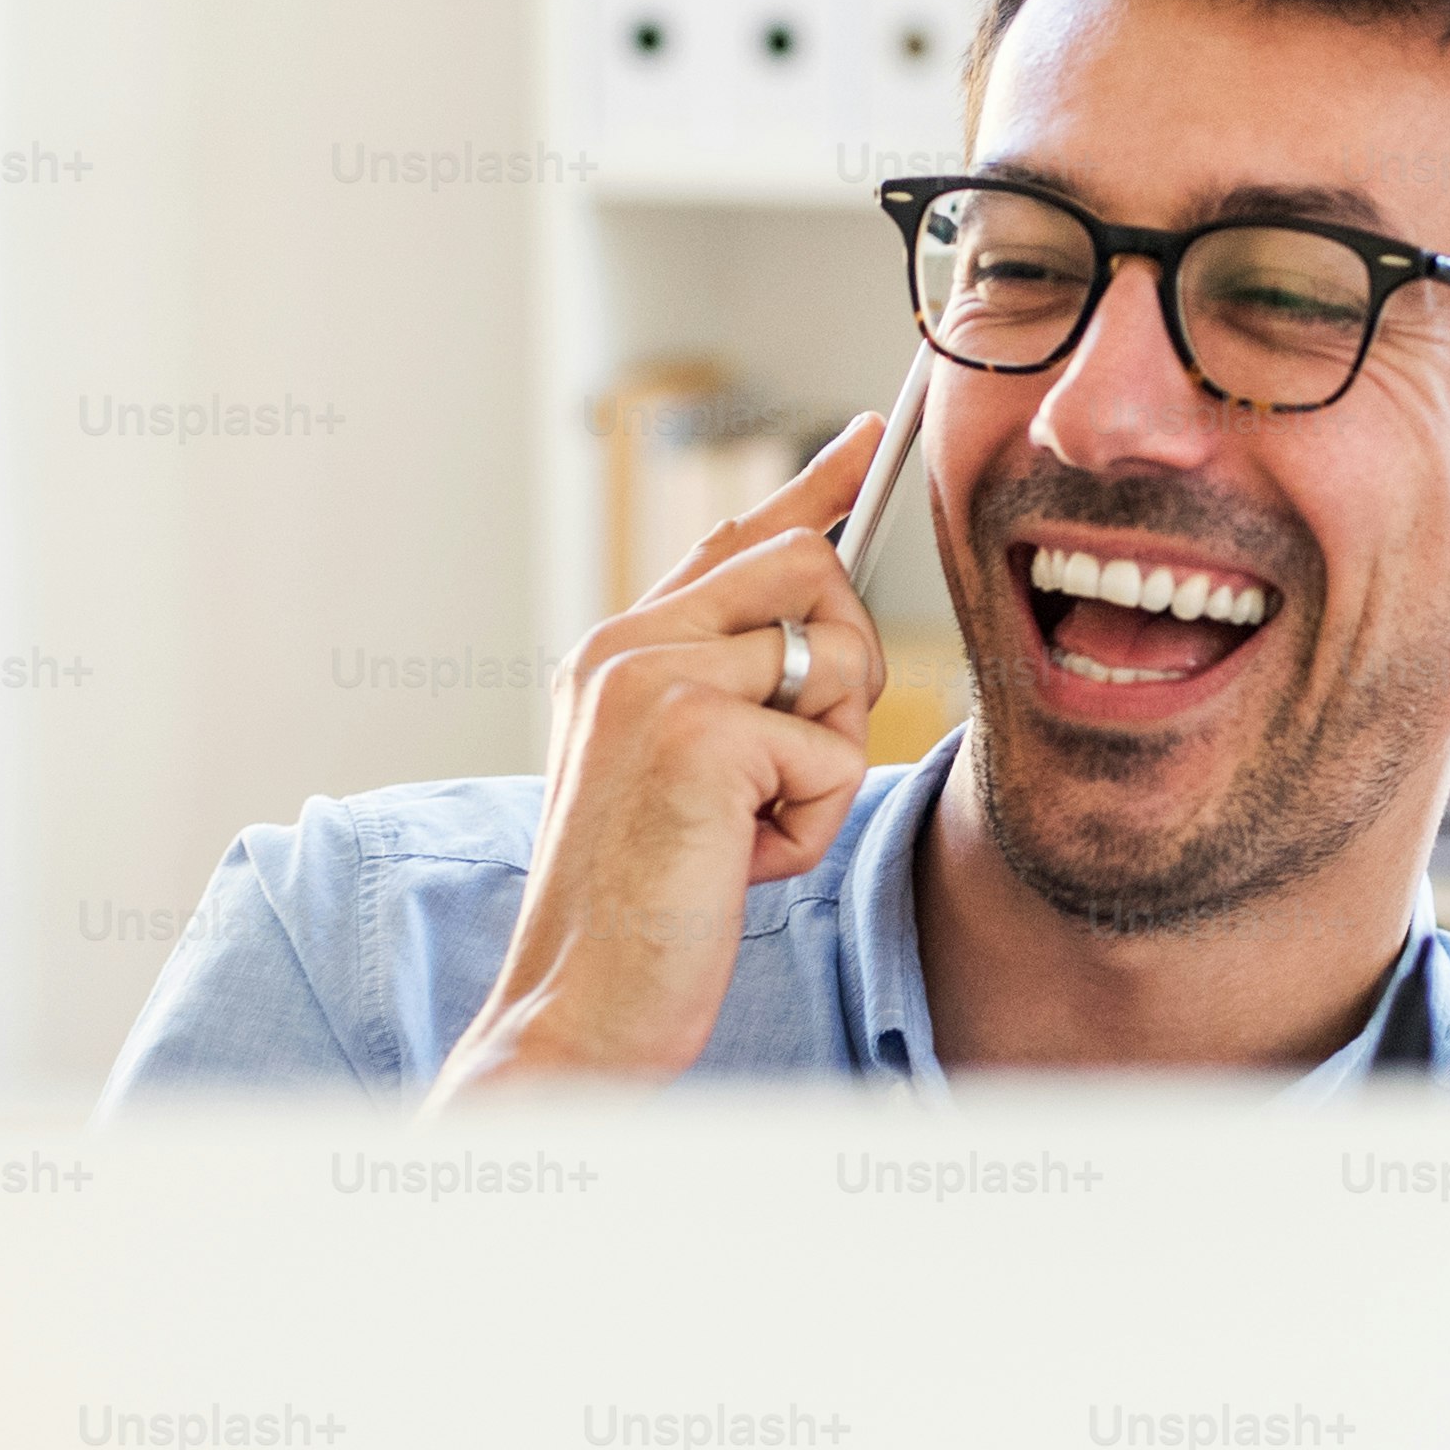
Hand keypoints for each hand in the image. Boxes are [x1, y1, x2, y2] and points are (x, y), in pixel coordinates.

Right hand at [430, 415, 893, 1101]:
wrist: (578, 1010)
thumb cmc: (644, 914)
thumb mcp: (683, 781)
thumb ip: (730, 693)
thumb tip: (826, 627)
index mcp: (615, 651)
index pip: (733, 539)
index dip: (813, 486)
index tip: (871, 439)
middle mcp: (626, 643)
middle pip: (813, 571)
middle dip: (846, 675)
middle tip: (786, 777)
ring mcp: (654, 679)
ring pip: (837, 663)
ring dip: (823, 769)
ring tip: (744, 833)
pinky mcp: (696, 732)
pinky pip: (833, 750)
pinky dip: (811, 823)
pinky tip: (737, 865)